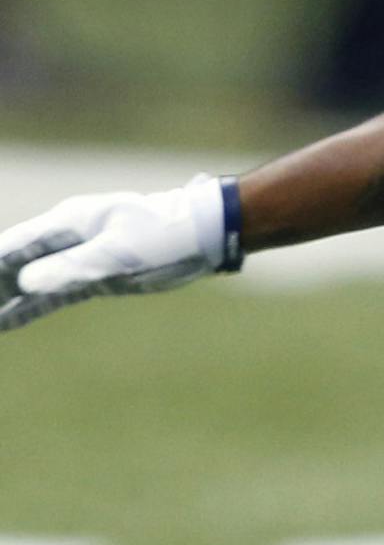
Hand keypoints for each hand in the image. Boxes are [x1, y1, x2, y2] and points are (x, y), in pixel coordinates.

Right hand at [0, 177, 235, 332]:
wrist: (203, 235)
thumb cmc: (164, 236)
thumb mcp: (118, 253)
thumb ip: (72, 267)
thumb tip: (25, 283)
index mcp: (69, 222)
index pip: (14, 245)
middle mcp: (66, 238)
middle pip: (15, 264)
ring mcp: (78, 256)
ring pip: (29, 282)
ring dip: (5, 300)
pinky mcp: (91, 276)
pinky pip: (51, 293)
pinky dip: (28, 307)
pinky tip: (7, 322)